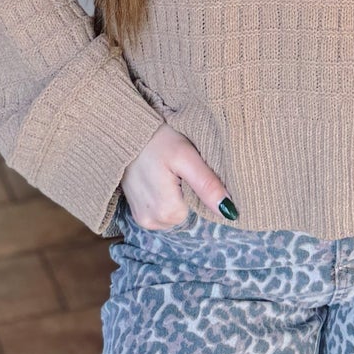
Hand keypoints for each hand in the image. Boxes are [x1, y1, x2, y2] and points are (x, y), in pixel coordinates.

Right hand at [122, 125, 238, 227]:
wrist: (123, 132)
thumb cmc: (156, 140)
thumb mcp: (185, 156)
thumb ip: (208, 185)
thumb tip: (230, 211)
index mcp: (168, 211)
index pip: (199, 210)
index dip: (198, 189)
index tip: (188, 171)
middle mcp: (154, 222)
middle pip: (187, 214)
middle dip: (186, 193)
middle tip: (176, 169)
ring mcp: (143, 220)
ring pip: (175, 215)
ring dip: (175, 197)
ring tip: (165, 173)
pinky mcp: (137, 214)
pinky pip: (161, 213)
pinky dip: (163, 199)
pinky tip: (157, 180)